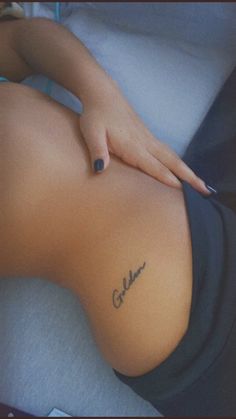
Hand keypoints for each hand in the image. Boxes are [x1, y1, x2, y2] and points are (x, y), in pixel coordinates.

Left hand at [79, 80, 209, 194]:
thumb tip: (100, 169)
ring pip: (172, 156)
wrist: (102, 93)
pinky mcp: (147, 136)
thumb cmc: (95, 115)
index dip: (167, 179)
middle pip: (171, 162)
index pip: (153, 166)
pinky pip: (166, 152)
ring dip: (187, 170)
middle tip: (204, 190)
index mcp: (132, 145)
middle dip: (188, 177)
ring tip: (199, 184)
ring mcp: (148, 138)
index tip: (182, 191)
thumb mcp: (91, 133)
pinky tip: (181, 169)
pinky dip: (177, 162)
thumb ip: (97, 151)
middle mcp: (144, 142)